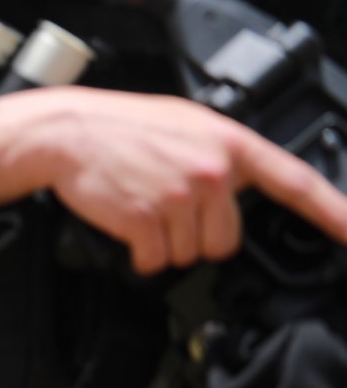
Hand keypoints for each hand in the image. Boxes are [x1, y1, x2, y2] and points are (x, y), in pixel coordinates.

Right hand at [0, 87, 346, 276]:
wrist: (68, 133)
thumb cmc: (122, 130)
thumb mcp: (186, 125)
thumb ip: (222, 156)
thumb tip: (237, 192)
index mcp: (230, 143)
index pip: (296, 184)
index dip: (335, 215)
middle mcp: (211, 170)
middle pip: (224, 241)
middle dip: (196, 235)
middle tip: (166, 207)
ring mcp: (178, 196)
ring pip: (188, 255)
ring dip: (163, 244)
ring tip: (142, 207)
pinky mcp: (145, 220)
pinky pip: (155, 262)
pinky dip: (138, 254)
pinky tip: (126, 223)